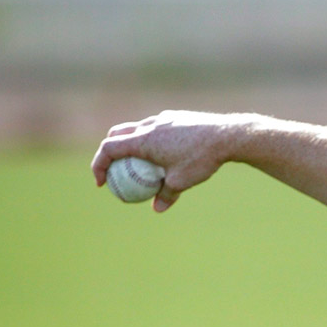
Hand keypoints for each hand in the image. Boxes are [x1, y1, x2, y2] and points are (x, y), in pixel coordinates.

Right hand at [91, 110, 244, 211]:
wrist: (227, 135)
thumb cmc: (201, 159)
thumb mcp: (182, 182)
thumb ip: (166, 195)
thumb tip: (157, 208)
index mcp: (143, 140)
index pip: (109, 148)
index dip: (99, 165)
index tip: (102, 182)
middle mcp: (149, 126)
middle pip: (117, 134)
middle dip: (109, 151)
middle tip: (113, 169)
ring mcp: (163, 119)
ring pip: (137, 128)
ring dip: (130, 143)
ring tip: (138, 162)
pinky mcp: (176, 117)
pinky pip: (156, 127)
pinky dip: (150, 139)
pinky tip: (164, 153)